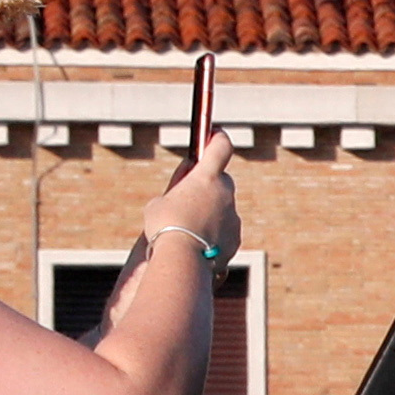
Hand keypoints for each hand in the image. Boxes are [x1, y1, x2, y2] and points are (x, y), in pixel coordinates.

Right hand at [142, 131, 239, 261]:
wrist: (183, 260)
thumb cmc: (165, 226)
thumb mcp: (158, 203)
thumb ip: (174, 192)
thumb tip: (182, 191)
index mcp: (207, 178)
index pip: (221, 148)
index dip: (218, 138)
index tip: (214, 134)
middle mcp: (226, 194)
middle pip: (222, 181)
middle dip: (209, 185)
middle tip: (190, 193)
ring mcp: (234, 218)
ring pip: (223, 209)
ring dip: (209, 212)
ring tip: (186, 226)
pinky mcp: (236, 239)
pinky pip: (224, 231)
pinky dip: (213, 233)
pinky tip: (195, 243)